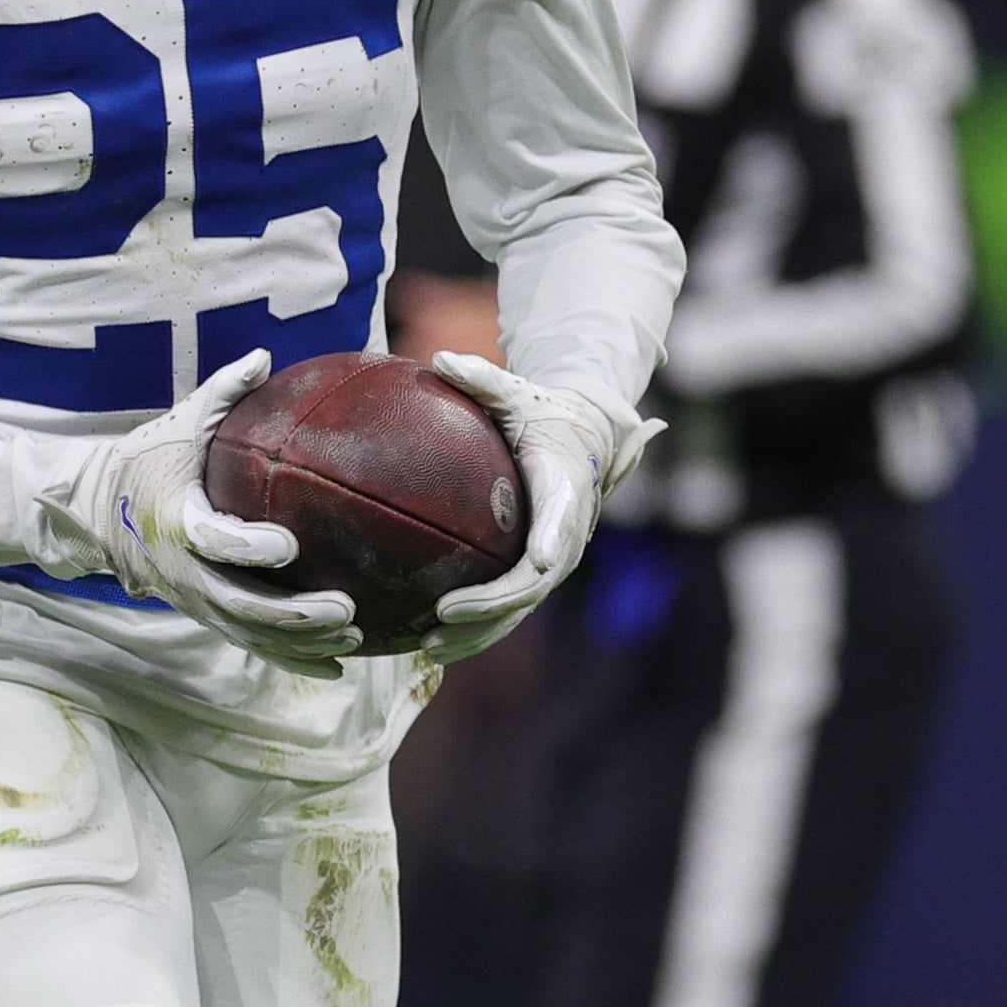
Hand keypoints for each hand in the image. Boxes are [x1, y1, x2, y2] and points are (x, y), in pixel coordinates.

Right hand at [70, 351, 362, 674]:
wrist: (100, 511)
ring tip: (352, 637)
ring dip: (299, 642)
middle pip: (238, 604)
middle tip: (343, 607)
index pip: (212, 541)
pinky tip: (336, 666)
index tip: (289, 546)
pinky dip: (291, 659)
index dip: (248, 548)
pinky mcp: (206, 613)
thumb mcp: (179, 422)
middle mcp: (183, 569)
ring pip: (248, 633)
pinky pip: (250, 645)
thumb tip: (266, 357)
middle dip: (291, 613)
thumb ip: (223, 392)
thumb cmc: (149, 459)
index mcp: (176, 520)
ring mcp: (194, 598)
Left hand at [422, 352, 651, 661]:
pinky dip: (472, 630)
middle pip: (536, 583)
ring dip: (479, 634)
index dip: (553, 544)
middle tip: (446, 615)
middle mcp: (566, 533)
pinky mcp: (533, 574)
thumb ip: (483, 378)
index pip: (564, 520)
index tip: (539, 565)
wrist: (582, 436)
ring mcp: (553, 559)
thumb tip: (439, 358)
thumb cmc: (541, 410)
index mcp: (566, 486)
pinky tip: (424, 643)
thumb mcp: (517, 390)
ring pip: (519, 608)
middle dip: (495, 605)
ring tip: (428, 648)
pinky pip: (504, 609)